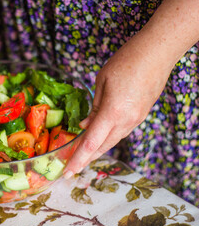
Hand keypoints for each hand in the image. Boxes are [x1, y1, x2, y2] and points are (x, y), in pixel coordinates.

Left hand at [63, 40, 170, 177]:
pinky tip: (98, 138)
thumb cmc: (126, 62)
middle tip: (71, 167)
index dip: (78, 160)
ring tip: (82, 156)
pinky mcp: (140, 116)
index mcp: (113, 113)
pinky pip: (120, 132)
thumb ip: (94, 108)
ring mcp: (135, 120)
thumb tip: (85, 126)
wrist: (157, 53)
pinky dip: (107, 139)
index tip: (68, 173)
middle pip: (102, 147)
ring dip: (96, 150)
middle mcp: (126, 121)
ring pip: (112, 141)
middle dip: (85, 160)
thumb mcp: (101, 82)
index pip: (91, 144)